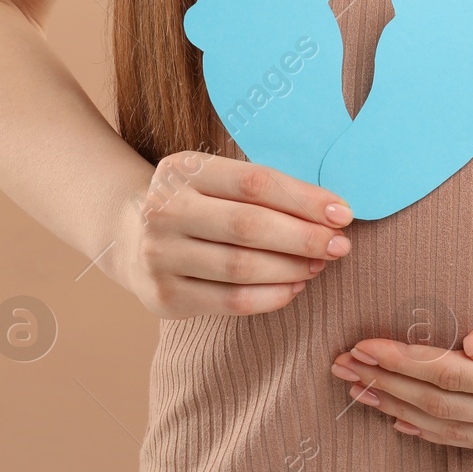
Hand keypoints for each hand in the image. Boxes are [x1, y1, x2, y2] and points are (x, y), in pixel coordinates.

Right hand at [114, 150, 352, 319]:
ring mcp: (160, 256)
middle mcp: (164, 210)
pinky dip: (272, 296)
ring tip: (318, 265)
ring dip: (292, 268)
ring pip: (243, 267)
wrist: (130, 237)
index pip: (254, 183)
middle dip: (304, 238)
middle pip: (249, 226)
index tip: (343, 213)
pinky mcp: (164, 296)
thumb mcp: (214, 180)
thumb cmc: (194, 204)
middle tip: (338, 245)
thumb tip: (332, 212)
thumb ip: (262, 190)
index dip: (304, 199)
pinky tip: (294, 287)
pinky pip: (232, 301)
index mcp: (182, 170)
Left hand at [329, 295, 472, 448]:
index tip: (360, 344)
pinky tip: (407, 424)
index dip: (400, 360)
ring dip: (399, 410)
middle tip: (337, 367)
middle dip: (384, 385)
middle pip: (439, 404)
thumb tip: (472, 340)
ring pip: (451, 428)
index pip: (449, 373)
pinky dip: (435, 434)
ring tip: (357, 393)